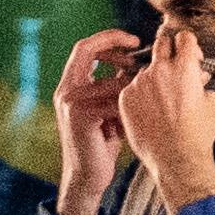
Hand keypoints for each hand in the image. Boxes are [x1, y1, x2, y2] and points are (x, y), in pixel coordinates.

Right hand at [53, 30, 137, 214]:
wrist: (87, 176)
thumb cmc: (101, 143)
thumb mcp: (107, 108)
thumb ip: (112, 87)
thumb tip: (136, 66)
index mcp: (70, 85)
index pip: (85, 47)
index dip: (107, 38)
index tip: (132, 40)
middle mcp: (66, 90)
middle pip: (86, 50)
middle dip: (114, 43)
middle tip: (138, 46)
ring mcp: (70, 103)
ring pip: (108, 79)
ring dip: (131, 83)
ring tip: (148, 88)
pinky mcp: (81, 117)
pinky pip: (112, 101)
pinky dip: (130, 105)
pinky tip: (141, 113)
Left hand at [113, 32, 214, 200]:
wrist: (176, 160)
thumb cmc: (197, 135)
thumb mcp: (211, 104)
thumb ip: (201, 83)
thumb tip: (198, 77)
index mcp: (184, 68)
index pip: (184, 38)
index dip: (188, 44)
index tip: (188, 54)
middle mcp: (159, 70)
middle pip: (161, 44)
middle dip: (168, 50)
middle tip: (172, 65)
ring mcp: (139, 83)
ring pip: (146, 70)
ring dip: (153, 79)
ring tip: (161, 102)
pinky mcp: (125, 97)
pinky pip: (132, 88)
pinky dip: (140, 96)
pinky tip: (149, 112)